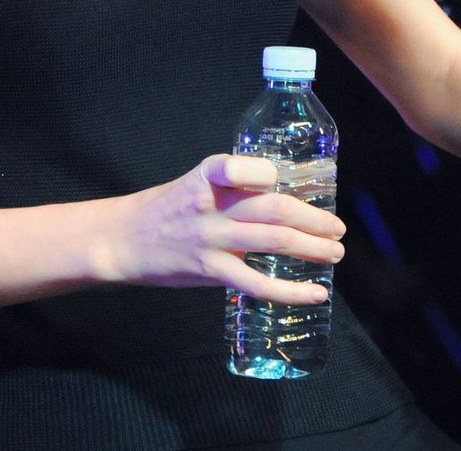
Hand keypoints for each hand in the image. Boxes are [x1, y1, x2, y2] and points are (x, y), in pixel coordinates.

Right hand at [97, 154, 346, 303]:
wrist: (123, 239)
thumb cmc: (167, 209)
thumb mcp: (197, 183)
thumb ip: (235, 187)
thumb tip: (284, 197)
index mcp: (210, 174)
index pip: (247, 167)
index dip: (274, 175)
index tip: (301, 184)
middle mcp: (212, 203)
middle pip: (275, 208)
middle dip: (314, 219)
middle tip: (338, 229)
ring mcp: (211, 238)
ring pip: (273, 241)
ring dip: (312, 248)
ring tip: (335, 253)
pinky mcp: (209, 270)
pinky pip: (256, 283)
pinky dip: (290, 290)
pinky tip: (314, 293)